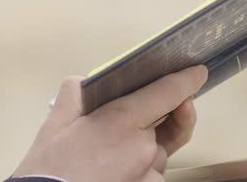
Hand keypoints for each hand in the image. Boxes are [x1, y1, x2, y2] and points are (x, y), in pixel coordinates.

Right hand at [12, 66, 206, 181]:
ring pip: (156, 157)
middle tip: (134, 127)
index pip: (167, 93)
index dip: (186, 81)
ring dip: (142, 154)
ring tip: (107, 162)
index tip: (197, 74)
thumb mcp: (54, 125)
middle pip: (163, 129)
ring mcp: (148, 175)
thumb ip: (74, 95)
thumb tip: (85, 82)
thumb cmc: (49, 170)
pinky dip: (139, 174)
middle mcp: (143, 148)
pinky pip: (151, 178)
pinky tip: (113, 175)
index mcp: (121, 121)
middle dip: (152, 126)